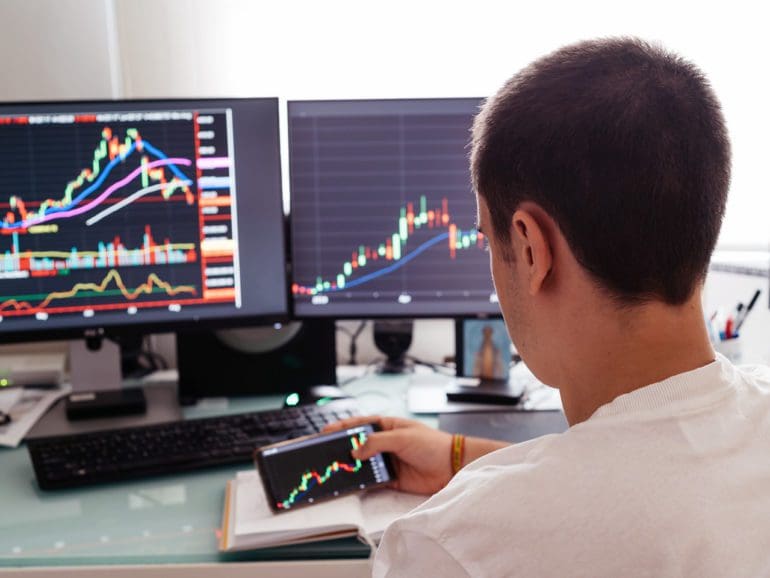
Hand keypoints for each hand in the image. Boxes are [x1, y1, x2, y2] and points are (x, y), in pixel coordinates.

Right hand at [324, 415, 453, 494]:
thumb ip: (377, 442)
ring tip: (331, 468)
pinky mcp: (390, 479)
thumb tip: (356, 450)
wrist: (451, 467)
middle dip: (340, 448)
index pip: (359, 424)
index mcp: (386, 427)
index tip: (325, 431)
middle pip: (356, 445)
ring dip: (349, 466)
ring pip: (361, 463)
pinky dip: (360, 482)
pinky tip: (349, 483)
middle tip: (322, 452)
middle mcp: (384, 443)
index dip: (342, 427)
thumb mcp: (402, 437)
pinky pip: (370, 480)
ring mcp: (386, 461)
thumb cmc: (432, 444)